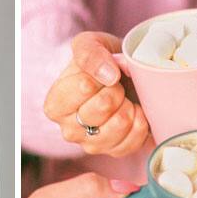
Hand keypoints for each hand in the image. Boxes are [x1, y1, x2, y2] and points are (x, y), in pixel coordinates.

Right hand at [43, 32, 149, 156]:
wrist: (117, 78)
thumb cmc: (99, 62)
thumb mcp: (89, 45)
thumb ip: (90, 54)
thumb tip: (109, 75)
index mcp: (55, 105)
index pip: (84, 86)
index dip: (101, 74)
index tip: (104, 72)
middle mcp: (69, 131)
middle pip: (103, 106)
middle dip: (117, 89)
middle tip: (117, 86)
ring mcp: (92, 145)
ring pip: (120, 124)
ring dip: (130, 105)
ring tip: (125, 98)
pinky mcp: (115, 152)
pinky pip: (135, 139)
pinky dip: (141, 121)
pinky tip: (135, 111)